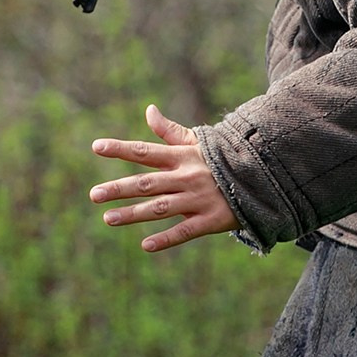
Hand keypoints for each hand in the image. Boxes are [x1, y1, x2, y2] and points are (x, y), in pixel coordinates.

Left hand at [90, 105, 240, 252]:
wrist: (262, 179)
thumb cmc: (222, 161)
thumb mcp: (198, 143)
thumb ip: (169, 131)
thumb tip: (149, 110)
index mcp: (182, 157)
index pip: (145, 151)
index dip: (121, 148)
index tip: (96, 147)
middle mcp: (187, 177)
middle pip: (147, 183)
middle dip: (119, 188)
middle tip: (94, 194)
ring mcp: (199, 200)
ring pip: (160, 208)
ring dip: (133, 214)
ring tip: (107, 218)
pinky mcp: (211, 221)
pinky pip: (185, 231)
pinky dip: (166, 239)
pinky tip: (145, 245)